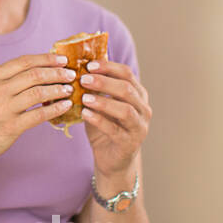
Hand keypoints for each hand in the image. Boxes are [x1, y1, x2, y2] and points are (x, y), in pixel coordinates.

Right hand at [0, 53, 77, 167]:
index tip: (62, 59)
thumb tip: (38, 69)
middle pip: (33, 75)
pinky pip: (39, 114)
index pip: (24, 62)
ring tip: (70, 89)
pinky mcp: (11, 126)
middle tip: (71, 74)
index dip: (46, 59)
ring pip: (38, 92)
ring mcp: (3, 108)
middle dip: (57, 73)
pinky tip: (65, 106)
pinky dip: (55, 109)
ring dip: (58, 89)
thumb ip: (7, 79)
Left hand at [78, 59, 151, 174]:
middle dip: (104, 82)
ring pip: (124, 109)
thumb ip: (95, 88)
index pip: (126, 74)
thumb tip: (78, 64)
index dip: (108, 67)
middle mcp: (143, 108)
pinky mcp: (130, 143)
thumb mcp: (101, 104)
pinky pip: (115, 129)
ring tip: (84, 98)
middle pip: (126, 89)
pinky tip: (85, 114)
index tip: (88, 64)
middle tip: (83, 79)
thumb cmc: (105, 126)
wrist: (111, 158)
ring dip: (102, 101)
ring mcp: (139, 126)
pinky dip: (99, 120)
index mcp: (137, 94)